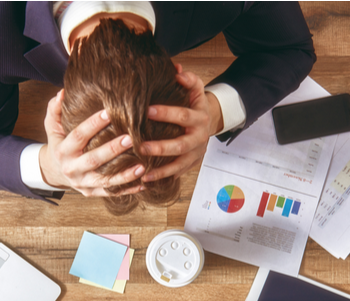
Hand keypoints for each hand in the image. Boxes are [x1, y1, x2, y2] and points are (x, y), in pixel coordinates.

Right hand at [39, 90, 145, 196]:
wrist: (54, 172)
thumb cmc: (59, 144)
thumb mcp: (52, 127)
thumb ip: (55, 110)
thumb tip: (62, 93)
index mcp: (62, 151)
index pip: (78, 136)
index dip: (93, 124)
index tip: (109, 112)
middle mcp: (71, 169)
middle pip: (93, 160)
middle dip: (112, 150)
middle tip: (130, 139)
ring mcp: (82, 183)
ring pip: (104, 181)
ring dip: (124, 175)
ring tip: (141, 166)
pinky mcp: (90, 193)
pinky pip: (110, 193)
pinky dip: (127, 190)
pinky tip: (143, 184)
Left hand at [140, 68, 223, 182]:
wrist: (209, 123)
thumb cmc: (194, 105)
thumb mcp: (195, 90)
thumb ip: (188, 80)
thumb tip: (176, 70)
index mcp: (200, 118)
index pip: (183, 115)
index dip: (166, 113)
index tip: (146, 111)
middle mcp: (199, 138)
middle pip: (180, 145)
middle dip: (161, 147)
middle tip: (140, 146)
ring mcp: (196, 154)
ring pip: (179, 164)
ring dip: (161, 170)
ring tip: (143, 173)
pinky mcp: (191, 164)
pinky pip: (176, 173)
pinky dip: (162, 178)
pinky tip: (146, 181)